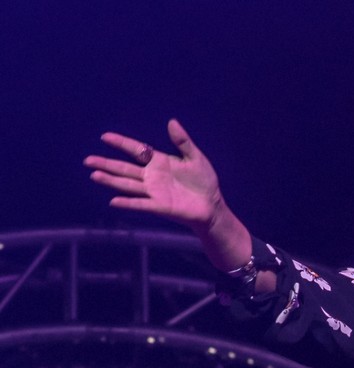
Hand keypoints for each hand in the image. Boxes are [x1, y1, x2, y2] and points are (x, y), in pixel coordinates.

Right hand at [84, 119, 223, 232]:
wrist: (212, 204)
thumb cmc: (203, 181)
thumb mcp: (195, 158)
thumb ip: (183, 141)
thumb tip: (172, 121)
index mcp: (159, 162)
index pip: (136, 150)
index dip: (121, 143)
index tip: (105, 137)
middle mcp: (152, 176)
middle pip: (125, 168)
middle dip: (106, 164)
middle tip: (88, 160)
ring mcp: (154, 192)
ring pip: (128, 185)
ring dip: (111, 180)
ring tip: (94, 175)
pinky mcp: (159, 206)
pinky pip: (141, 204)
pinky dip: (128, 203)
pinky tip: (113, 201)